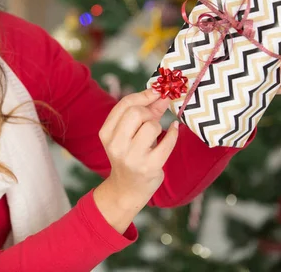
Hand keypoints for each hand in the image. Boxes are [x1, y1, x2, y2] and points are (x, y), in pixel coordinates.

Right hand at [93, 89, 178, 232]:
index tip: (157, 91)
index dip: (144, 95)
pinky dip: (173, 133)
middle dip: (149, 111)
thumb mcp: (127, 134)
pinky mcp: (149, 167)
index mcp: (106, 133)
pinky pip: (167, 141)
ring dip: (158, 126)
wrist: (127, 188)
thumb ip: (144, 112)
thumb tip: (162, 93)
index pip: (124, 104)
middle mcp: (116, 145)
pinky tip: (173, 130)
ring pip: (151, 126)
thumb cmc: (129, 155)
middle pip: (136, 112)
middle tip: (153, 117)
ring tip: (155, 134)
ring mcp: (132, 157)